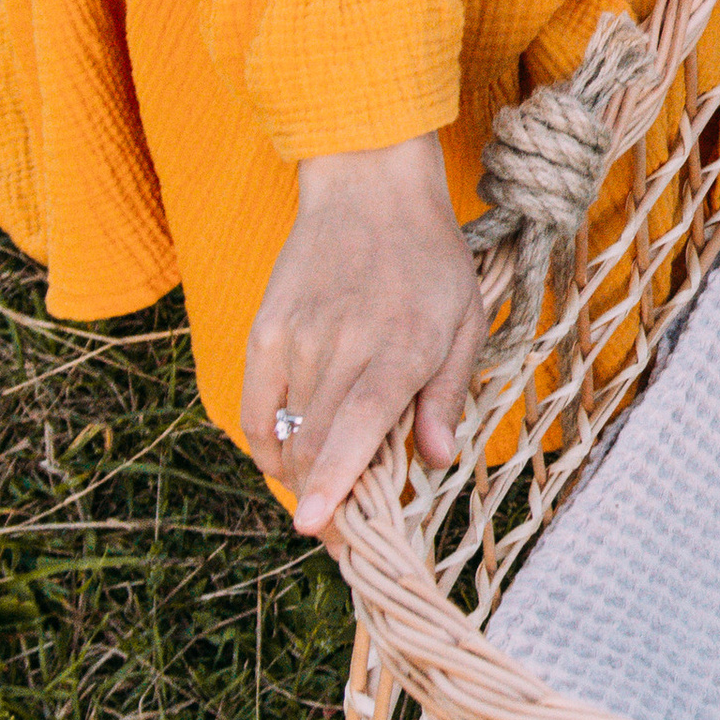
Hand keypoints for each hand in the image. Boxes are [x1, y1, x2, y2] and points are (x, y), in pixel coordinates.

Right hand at [241, 132, 486, 534]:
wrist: (368, 189)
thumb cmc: (429, 260)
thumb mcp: (465, 321)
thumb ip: (446, 396)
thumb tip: (436, 462)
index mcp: (399, 348)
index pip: (358, 427)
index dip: (336, 482)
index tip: (317, 526)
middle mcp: (342, 345)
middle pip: (317, 444)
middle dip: (328, 499)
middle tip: (346, 530)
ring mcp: (296, 338)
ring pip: (287, 433)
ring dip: (303, 475)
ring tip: (326, 491)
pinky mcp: (265, 331)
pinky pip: (254, 408)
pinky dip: (267, 444)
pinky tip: (288, 459)